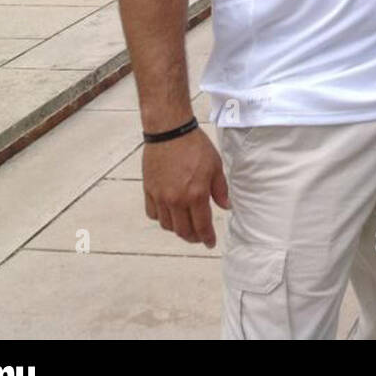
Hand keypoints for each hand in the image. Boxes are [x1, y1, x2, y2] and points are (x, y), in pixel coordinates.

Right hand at [143, 126, 230, 247]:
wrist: (170, 132)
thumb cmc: (195, 146)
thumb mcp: (215, 166)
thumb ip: (220, 190)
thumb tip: (226, 207)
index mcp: (196, 195)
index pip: (202, 226)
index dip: (206, 238)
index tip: (210, 243)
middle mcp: (176, 200)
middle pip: (183, 230)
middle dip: (192, 237)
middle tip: (199, 237)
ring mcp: (160, 196)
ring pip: (167, 225)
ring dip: (177, 229)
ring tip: (185, 225)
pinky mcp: (149, 190)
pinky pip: (153, 213)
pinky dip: (161, 218)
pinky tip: (169, 214)